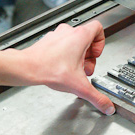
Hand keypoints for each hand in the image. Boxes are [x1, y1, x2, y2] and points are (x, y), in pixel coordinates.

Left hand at [0, 20, 114, 114]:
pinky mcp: (48, 41)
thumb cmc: (49, 69)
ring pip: (74, 41)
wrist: (27, 68)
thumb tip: (107, 106)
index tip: (96, 55)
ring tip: (73, 70)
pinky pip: (62, 44)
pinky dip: (65, 55)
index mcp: (80, 36)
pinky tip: (62, 68)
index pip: (99, 28)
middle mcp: (69, 31)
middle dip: (89, 56)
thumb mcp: (80, 86)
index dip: (101, 43)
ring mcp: (57, 35)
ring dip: (77, 56)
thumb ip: (97, 97)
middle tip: (85, 69)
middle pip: (87, 39)